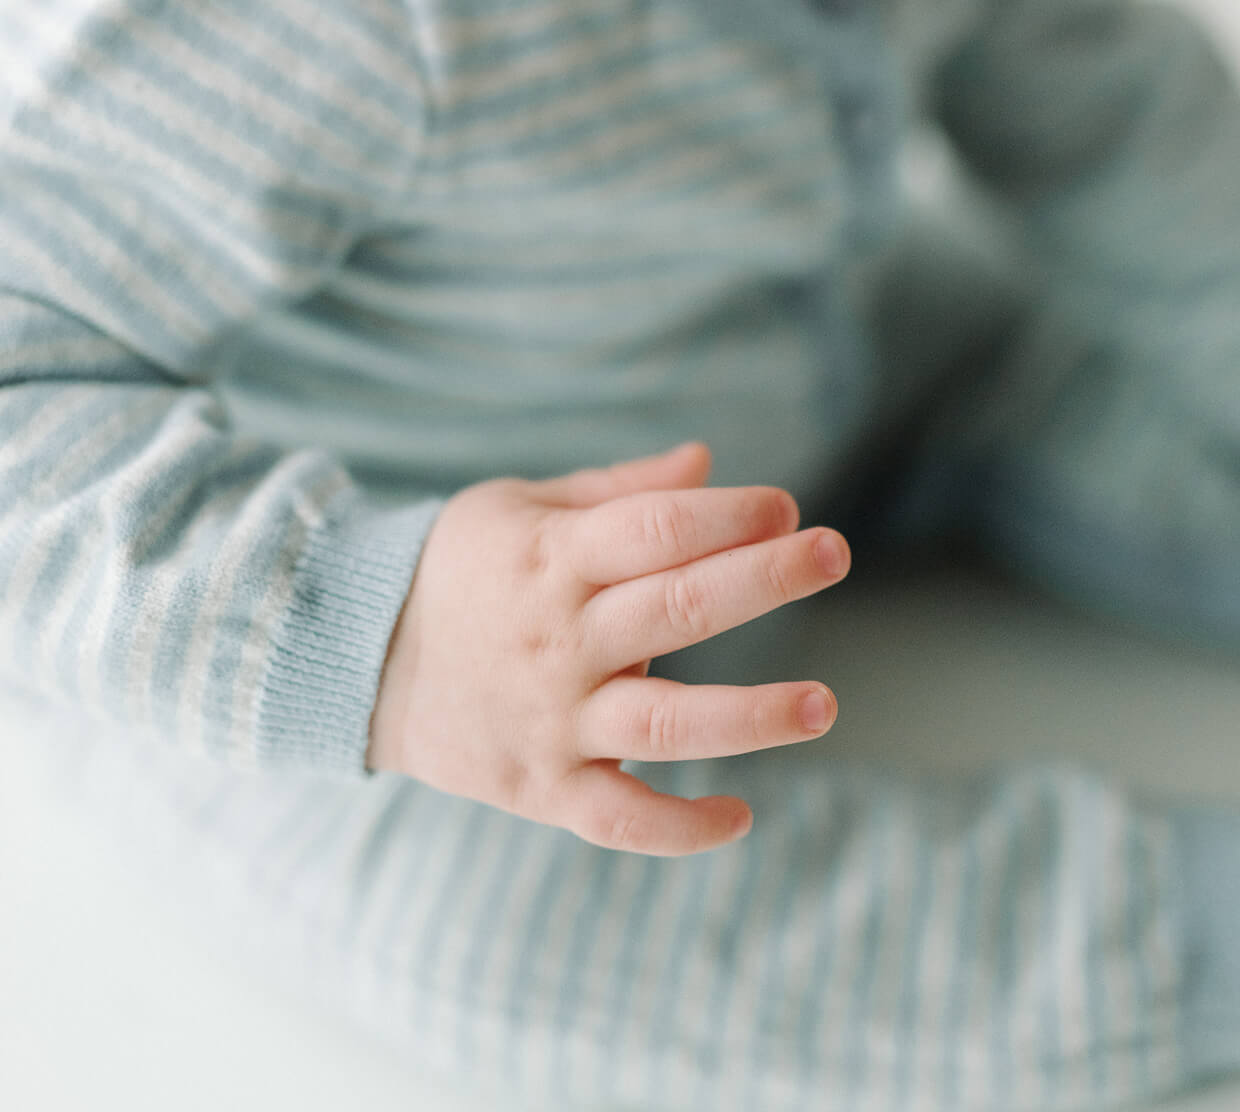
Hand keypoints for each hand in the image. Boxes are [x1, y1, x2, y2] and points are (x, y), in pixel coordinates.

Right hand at [365, 439, 848, 854]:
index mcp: (553, 558)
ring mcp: (553, 718)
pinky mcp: (543, 788)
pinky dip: (677, 828)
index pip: (655, 529)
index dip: (725, 514)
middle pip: (674, 608)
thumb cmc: (458, 567)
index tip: (785, 507)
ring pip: (663, 721)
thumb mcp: (523, 505)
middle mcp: (559, 638)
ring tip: (822, 704)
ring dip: (749, 715)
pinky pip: (618, 818)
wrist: (356, 660)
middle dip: (761, 579)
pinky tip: (739, 816)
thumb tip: (707, 461)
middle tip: (833, 553)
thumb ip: (621, 491)